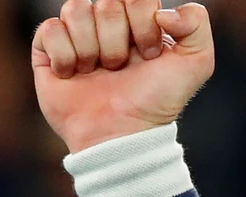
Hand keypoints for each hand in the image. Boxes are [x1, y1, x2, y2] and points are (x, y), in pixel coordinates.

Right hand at [31, 1, 215, 153]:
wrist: (121, 134)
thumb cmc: (157, 101)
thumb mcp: (196, 64)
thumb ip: (196, 25)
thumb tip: (163, 11)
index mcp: (141, 20)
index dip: (143, 26)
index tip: (150, 56)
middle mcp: (108, 23)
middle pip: (106, 3)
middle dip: (117, 42)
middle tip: (121, 68)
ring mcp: (77, 34)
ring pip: (76, 9)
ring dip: (91, 48)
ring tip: (98, 72)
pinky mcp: (48, 49)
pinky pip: (50, 28)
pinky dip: (65, 56)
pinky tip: (73, 74)